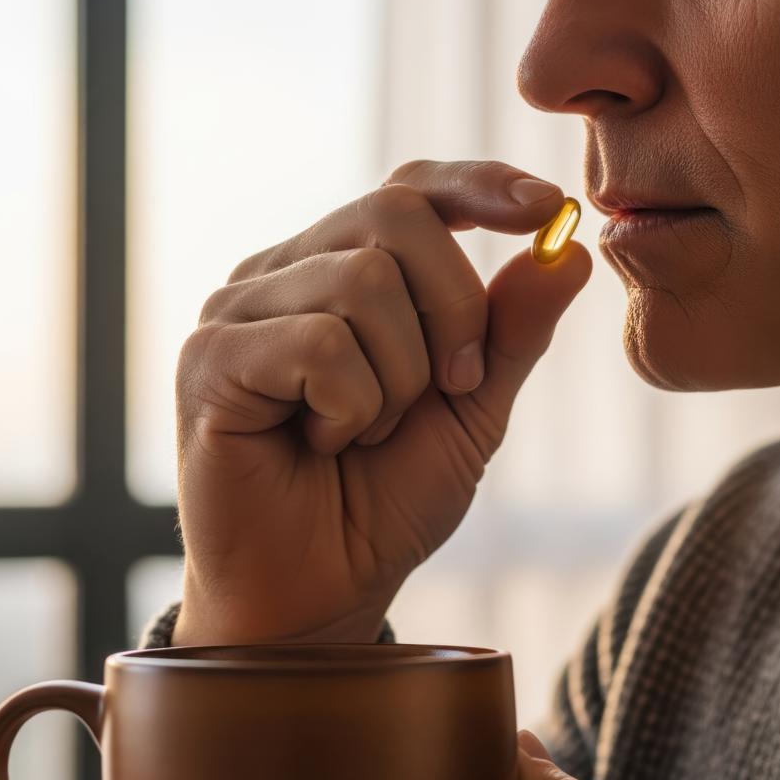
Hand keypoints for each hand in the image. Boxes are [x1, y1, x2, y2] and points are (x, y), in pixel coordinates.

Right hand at [171, 160, 591, 645]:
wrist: (321, 593)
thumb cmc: (383, 502)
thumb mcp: (473, 411)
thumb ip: (513, 330)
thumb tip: (571, 249)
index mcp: (340, 271)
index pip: (409, 189)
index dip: (478, 185)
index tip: (546, 208)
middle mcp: (283, 275)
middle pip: (394, 218)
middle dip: (454, 311)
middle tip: (450, 389)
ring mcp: (237, 312)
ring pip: (362, 283)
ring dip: (397, 378)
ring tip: (366, 433)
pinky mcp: (208, 360)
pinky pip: (319, 343)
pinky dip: (351, 406)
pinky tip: (324, 444)